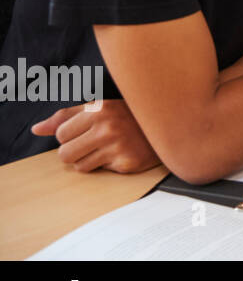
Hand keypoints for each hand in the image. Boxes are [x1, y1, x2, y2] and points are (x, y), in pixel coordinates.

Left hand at [31, 100, 160, 172]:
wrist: (167, 126)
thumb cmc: (127, 116)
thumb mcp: (98, 109)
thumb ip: (66, 117)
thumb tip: (36, 130)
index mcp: (98, 109)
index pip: (60, 134)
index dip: (71, 135)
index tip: (87, 131)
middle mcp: (108, 126)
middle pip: (64, 154)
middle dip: (75, 152)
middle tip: (94, 143)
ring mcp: (118, 145)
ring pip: (79, 166)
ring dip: (89, 160)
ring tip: (107, 148)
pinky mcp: (126, 162)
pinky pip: (98, 171)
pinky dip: (106, 165)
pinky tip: (120, 154)